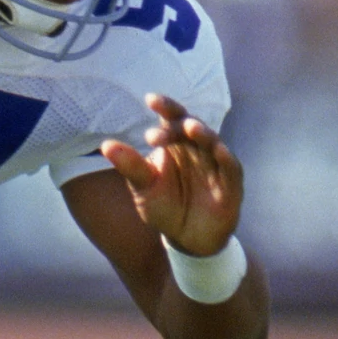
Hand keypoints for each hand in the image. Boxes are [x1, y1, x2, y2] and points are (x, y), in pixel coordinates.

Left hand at [100, 92, 243, 258]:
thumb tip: (106, 145)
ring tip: (190, 127)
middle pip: (192, 126)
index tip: (150, 99)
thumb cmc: (165, 206)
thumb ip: (130, 166)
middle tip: (162, 129)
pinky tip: (219, 150)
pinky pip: (231, 167)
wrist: (186, 239)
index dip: (165, 106)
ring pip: (212, 142)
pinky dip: (226, 158)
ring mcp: (215, 164)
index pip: (171, 119)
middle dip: (178, 123)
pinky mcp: (231, 183)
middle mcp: (197, 148)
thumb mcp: (144, 187)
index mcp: (176, 142)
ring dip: (203, 133)